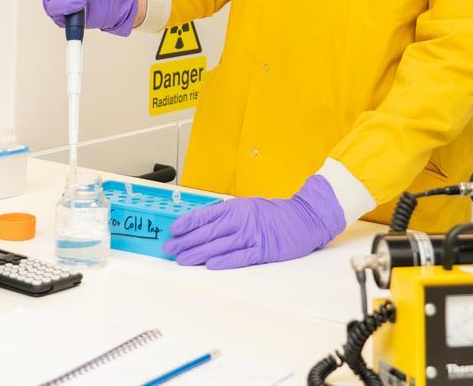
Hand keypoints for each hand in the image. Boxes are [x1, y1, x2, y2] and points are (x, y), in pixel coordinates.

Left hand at [161, 175, 345, 268]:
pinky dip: (224, 261)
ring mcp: (252, 235)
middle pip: (208, 232)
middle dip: (186, 241)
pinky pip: (240, 257)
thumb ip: (227, 215)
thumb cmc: (273, 213)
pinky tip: (210, 265)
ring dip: (198, 253)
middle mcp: (242, 220)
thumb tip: (202, 225)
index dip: (188, 222)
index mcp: (236, 207)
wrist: (302, 218)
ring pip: (219, 245)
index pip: (206, 214)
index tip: (173, 229)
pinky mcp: (262, 250)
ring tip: (182, 259)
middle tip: (170, 248)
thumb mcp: (247, 206)